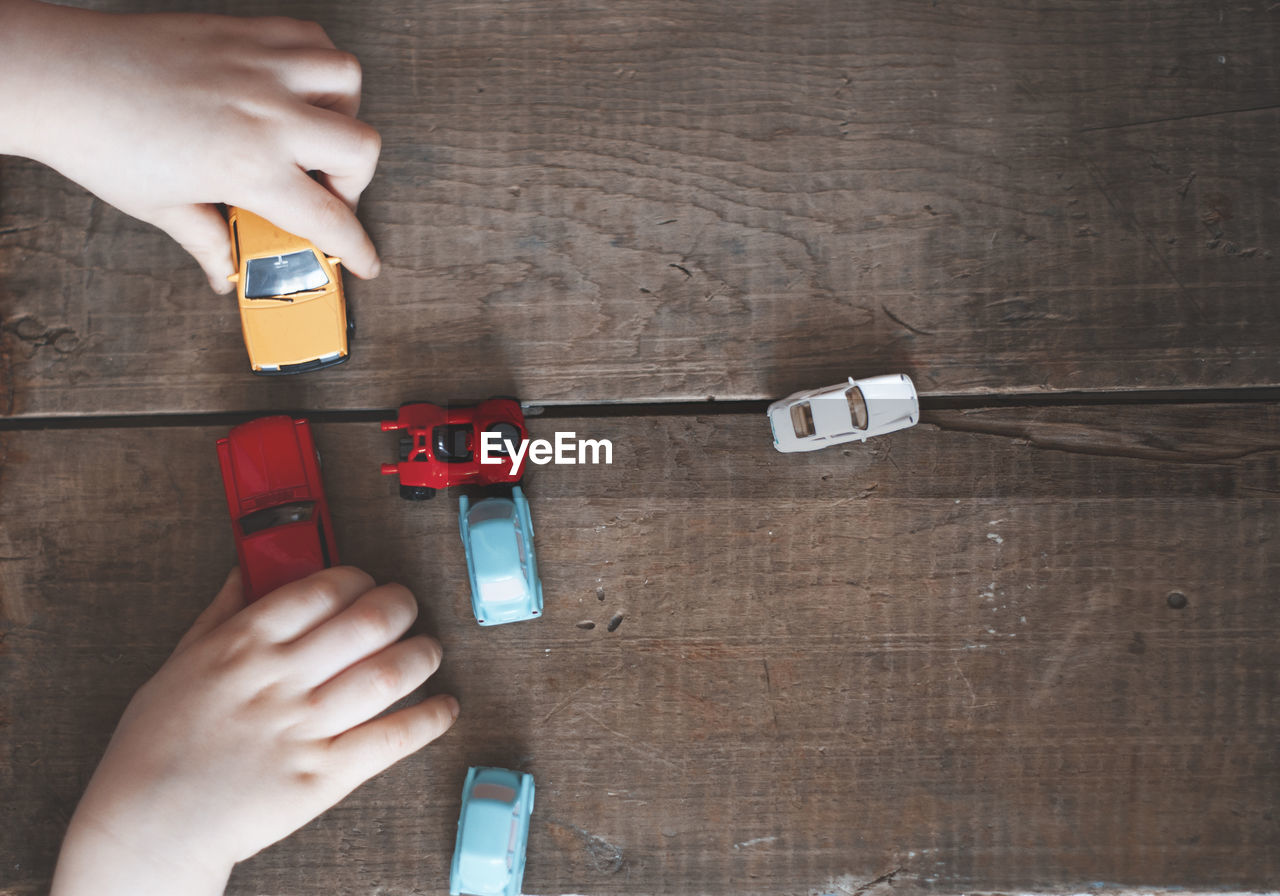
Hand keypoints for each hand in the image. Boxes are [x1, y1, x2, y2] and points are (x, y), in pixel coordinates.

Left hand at [0, 0, 381, 290]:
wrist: (57, 76)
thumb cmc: (99, 138)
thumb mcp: (161, 207)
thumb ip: (207, 240)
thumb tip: (223, 269)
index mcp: (249, 166)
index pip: (330, 218)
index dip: (357, 249)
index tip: (364, 262)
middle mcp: (267, 113)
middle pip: (361, 147)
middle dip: (354, 179)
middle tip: (323, 190)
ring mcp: (260, 65)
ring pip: (348, 80)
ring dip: (343, 111)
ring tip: (313, 130)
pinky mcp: (244, 32)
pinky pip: (312, 37)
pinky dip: (317, 62)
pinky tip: (294, 86)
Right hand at [51, 567, 457, 895]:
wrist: (148, 827)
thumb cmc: (156, 745)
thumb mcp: (178, 663)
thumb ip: (221, 613)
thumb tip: (247, 567)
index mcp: (243, 645)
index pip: (324, 588)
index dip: (359, 579)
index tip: (366, 584)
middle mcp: (280, 680)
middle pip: (369, 621)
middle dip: (401, 606)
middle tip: (406, 610)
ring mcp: (305, 729)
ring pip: (389, 673)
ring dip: (423, 655)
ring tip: (429, 652)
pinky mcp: (323, 777)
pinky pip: (392, 738)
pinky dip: (429, 719)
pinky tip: (444, 708)